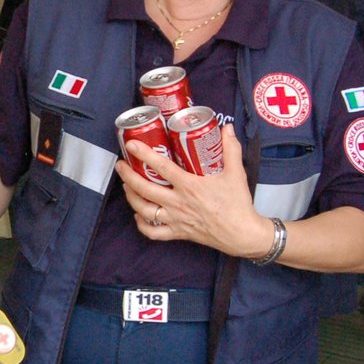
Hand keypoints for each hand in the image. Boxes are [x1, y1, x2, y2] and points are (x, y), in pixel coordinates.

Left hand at [115, 125, 272, 257]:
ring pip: (144, 210)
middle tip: (121, 165)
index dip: (144, 154)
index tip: (132, 145)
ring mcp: (176, 220)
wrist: (242, 234)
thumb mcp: (236, 173)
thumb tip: (227, 128)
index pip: (162, 167)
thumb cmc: (238, 204)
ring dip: (131, 197)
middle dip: (128, 176)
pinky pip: (153, 232)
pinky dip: (142, 224)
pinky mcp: (178, 233)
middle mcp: (178, 203)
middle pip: (144, 189)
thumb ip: (230, 149)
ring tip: (126, 186)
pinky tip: (139, 214)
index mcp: (190, 186)